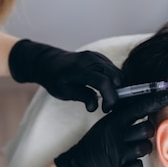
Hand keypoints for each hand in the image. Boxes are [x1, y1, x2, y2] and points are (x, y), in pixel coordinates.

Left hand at [8, 39, 123, 112]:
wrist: (49, 62)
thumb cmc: (55, 79)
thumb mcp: (65, 91)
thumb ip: (82, 97)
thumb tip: (95, 107)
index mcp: (81, 69)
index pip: (104, 82)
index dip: (110, 98)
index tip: (106, 109)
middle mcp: (91, 59)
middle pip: (116, 76)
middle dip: (117, 94)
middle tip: (108, 107)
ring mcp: (97, 56)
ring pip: (117, 72)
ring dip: (118, 88)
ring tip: (108, 100)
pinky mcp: (100, 57)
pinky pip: (113, 69)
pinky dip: (115, 81)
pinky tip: (107, 91)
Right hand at [54, 90, 167, 166]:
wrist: (79, 165)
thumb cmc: (96, 142)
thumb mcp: (106, 122)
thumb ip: (123, 113)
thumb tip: (142, 98)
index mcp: (114, 121)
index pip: (140, 107)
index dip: (157, 100)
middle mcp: (117, 135)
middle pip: (146, 129)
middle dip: (147, 131)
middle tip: (139, 134)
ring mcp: (119, 153)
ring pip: (145, 147)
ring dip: (143, 148)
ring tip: (132, 149)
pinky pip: (139, 166)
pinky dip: (136, 166)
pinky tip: (128, 163)